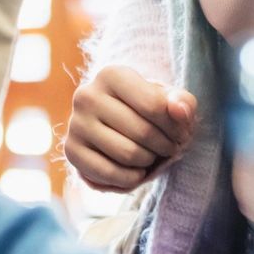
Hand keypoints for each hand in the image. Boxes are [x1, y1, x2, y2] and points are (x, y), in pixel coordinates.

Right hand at [64, 64, 197, 192]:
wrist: (117, 127)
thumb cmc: (148, 111)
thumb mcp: (169, 101)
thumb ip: (183, 102)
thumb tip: (180, 110)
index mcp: (111, 75)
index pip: (154, 105)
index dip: (176, 126)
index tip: (181, 132)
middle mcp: (87, 95)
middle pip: (142, 132)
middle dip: (165, 146)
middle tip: (169, 148)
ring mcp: (76, 123)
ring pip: (128, 154)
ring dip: (149, 162)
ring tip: (151, 156)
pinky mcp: (71, 150)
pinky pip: (109, 174)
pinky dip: (131, 178)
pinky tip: (136, 170)